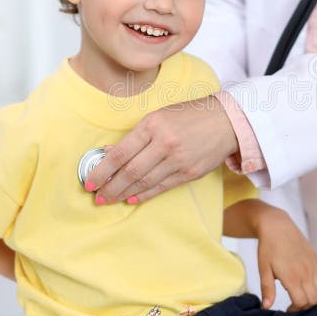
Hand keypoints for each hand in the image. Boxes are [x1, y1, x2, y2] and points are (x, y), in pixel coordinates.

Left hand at [85, 95, 238, 203]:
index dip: (102, 170)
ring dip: (124, 193)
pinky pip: (161, 187)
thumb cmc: (190, 115)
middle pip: (130, 171)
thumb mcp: (159, 116)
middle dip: (110, 187)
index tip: (89, 182)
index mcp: (153, 124)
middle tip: (97, 197)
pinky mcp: (189, 173)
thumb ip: (136, 136)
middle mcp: (164, 143)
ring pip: (144, 182)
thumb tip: (109, 153)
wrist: (226, 121)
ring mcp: (178, 160)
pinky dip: (145, 194)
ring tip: (110, 200)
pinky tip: (132, 199)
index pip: (120, 153)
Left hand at [256, 208, 316, 311]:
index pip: (301, 302)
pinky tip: (308, 286)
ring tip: (301, 296)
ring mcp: (313, 265)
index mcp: (292, 276)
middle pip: (313, 300)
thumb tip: (266, 307)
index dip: (295, 310)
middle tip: (293, 304)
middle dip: (304, 307)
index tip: (287, 309)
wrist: (277, 226)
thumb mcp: (264, 269)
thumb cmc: (268, 247)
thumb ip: (267, 289)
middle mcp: (306, 272)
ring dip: (313, 298)